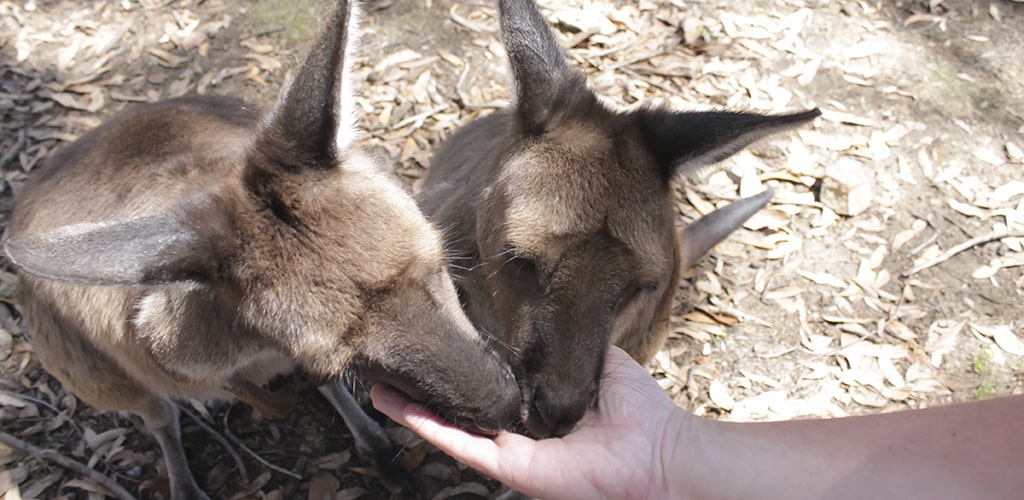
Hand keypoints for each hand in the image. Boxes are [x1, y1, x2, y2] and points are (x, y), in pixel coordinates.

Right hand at [371, 346, 687, 499]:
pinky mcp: (511, 466)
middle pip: (463, 408)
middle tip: (393, 368)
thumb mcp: (602, 360)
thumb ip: (570, 344)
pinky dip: (430, 427)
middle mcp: (521, 429)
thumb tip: (548, 318)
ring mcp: (513, 449)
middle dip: (427, 390)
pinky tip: (400, 408)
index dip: (464, 367)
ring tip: (377, 389)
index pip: (492, 384)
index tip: (438, 343)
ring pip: (452, 427)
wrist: (657, 451)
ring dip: (413, 409)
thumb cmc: (640, 410)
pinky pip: (463, 445)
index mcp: (540, 405)